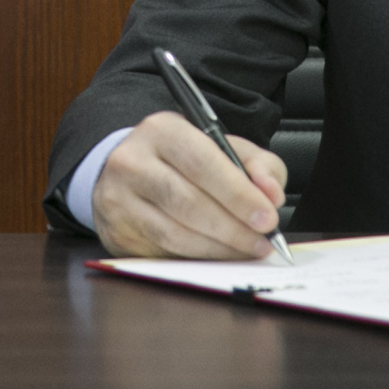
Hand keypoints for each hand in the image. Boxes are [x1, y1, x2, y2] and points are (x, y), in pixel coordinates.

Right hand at [91, 111, 286, 259]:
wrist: (130, 171)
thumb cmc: (184, 160)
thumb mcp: (223, 147)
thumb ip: (257, 165)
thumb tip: (271, 195)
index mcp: (162, 130)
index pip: (202, 163)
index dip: (238, 194)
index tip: (268, 217)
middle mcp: (133, 161)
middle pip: (187, 202)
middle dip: (232, 228)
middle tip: (262, 241)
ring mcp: (119, 199)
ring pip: (175, 234)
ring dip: (218, 248)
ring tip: (247, 250)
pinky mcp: (117, 232)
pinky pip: (164, 252)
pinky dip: (198, 258)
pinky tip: (219, 255)